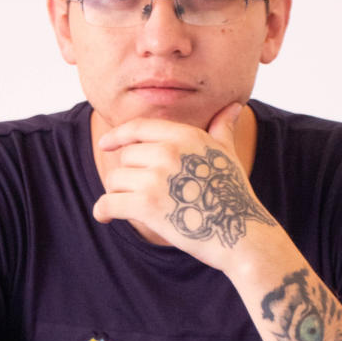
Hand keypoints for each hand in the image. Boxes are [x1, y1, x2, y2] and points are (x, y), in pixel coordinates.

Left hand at [94, 103, 275, 269]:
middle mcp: (167, 152)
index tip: (105, 144)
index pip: (139, 128)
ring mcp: (155, 178)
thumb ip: (222, 129)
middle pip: (125, 157)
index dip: (118, 135)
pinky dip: (102, 211)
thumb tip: (233, 107)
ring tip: (132, 207)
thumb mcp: (227, 156)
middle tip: (139, 193)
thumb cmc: (233, 196)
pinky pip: (108, 202)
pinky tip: (104, 217)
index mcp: (184, 136)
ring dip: (117, 194)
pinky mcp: (146, 205)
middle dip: (128, 176)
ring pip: (114, 180)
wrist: (239, 233)